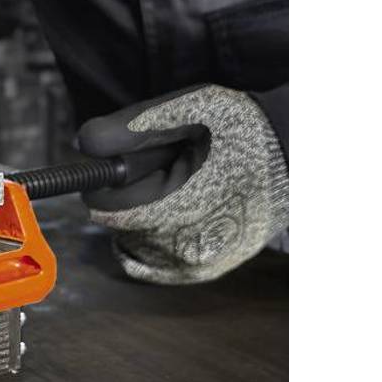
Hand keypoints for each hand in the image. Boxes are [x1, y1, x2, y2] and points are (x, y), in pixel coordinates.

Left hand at [76, 85, 287, 284]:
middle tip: (162, 168)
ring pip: (131, 244)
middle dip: (126, 195)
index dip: (104, 181)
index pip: (107, 207)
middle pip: (118, 225)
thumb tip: (84, 143)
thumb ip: (135, 125)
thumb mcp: (192, 109)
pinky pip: (147, 265)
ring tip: (176, 187)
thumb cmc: (244, 128)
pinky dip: (145, 241)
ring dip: (137, 218)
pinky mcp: (202, 272)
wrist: (297, 157)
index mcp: (181, 205)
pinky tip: (166, 214)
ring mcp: (196, 264)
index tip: (119, 161)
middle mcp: (187, 246)